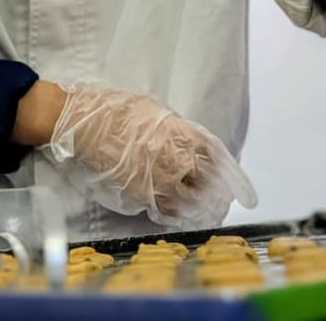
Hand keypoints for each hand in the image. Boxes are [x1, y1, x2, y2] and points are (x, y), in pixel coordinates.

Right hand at [37, 84, 256, 228]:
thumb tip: (192, 143)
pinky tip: (182, 215)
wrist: (82, 122)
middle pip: (206, 181)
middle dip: (218, 194)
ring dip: (201, 208)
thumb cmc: (116, 110)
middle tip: (223, 202)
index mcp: (179, 131)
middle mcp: (172, 154)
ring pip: (189, 200)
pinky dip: (177, 214)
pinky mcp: (137, 191)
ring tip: (208, 213)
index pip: (216, 157)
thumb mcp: (154, 110)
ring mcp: (155, 175)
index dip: (232, 176)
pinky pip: (164, 208)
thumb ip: (176, 130)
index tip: (243, 190)